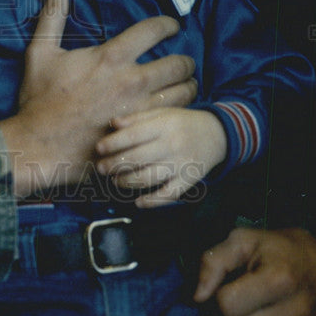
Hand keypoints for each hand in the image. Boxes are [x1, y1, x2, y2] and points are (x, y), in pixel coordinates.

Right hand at [0, 0, 196, 196]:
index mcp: (110, 57)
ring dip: (187, 87)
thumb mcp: (41, 52)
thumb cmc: (39, 99)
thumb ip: (53, 15)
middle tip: (184, 62)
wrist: (38, 145)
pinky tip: (172, 110)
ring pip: (182, 95)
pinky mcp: (141, 134)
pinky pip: (172, 119)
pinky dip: (178, 112)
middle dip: (185, 61)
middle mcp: (132, 82)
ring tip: (185, 86)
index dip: (168, 24)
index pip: (153, 30)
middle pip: (178, 65)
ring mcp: (139, 110)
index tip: (172, 26)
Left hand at [95, 107, 225, 207]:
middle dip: (115, 165)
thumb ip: (137, 118)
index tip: (99, 148)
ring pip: (149, 178)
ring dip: (127, 182)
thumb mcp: (162, 113)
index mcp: (164, 126)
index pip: (134, 135)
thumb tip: (112, 123)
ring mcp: (181, 165)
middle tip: (101, 168)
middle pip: (138, 158)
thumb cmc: (182, 122)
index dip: (114, 143)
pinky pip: (169, 195)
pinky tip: (138, 202)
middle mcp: (172, 145)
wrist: (217, 134)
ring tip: (115, 181)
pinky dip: (153, 201)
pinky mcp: (189, 181)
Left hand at [194, 227, 315, 315]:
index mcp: (279, 279)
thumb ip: (213, 262)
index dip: (219, 295)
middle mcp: (296, 310)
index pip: (226, 305)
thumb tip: (197, 296)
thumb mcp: (241, 240)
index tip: (228, 285)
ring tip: (250, 312)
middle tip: (237, 301)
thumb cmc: (274, 249)